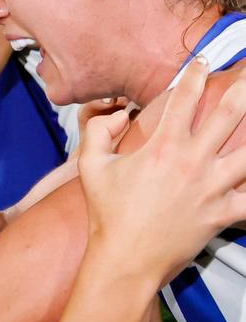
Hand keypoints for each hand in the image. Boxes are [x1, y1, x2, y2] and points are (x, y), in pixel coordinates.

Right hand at [78, 57, 245, 286]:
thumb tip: (116, 114)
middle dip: (242, 89)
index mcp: (162, 147)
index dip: (195, 74)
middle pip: (228, 114)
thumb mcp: (91, 167)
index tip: (202, 62)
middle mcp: (192, 162)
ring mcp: (211, 188)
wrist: (125, 260)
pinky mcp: (222, 213)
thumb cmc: (108, 215)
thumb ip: (98, 132)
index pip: (184, 99)